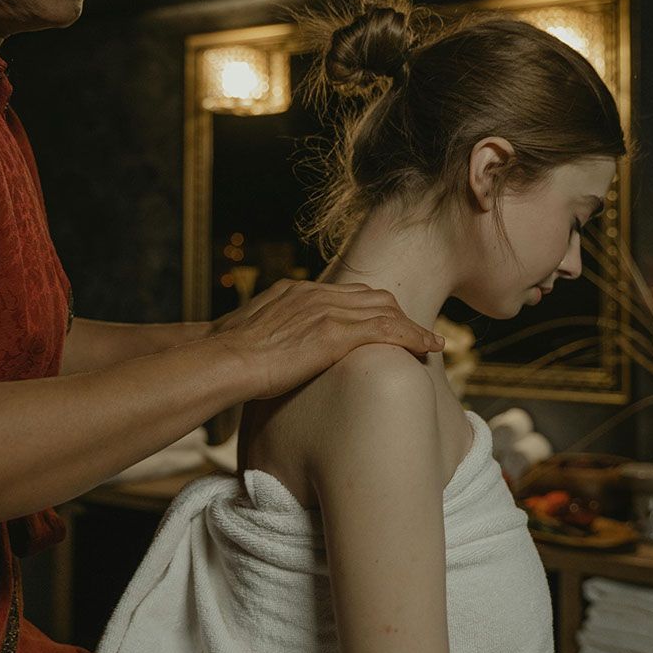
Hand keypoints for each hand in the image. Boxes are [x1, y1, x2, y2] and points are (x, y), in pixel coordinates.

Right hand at [211, 279, 444, 398]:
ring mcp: (326, 311)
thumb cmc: (225, 358)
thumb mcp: (247, 336)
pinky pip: (387, 330)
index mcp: (295, 292)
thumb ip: (266, 337)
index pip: (345, 293)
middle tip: (414, 334)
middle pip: (371, 296)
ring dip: (411, 326)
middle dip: (397, 314)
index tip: (384, 322)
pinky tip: (429, 347)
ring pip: (385, 310)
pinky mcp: (335, 333)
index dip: (370, 308)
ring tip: (430, 343)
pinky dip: (413, 336)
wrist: (222, 360)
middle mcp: (315, 294)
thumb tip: (262, 357)